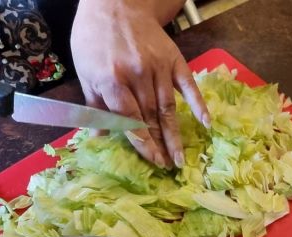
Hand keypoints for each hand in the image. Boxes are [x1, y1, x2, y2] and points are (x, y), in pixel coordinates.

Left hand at [71, 0, 209, 167]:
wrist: (115, 3)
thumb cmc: (94, 38)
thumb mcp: (85, 70)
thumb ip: (95, 104)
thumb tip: (100, 136)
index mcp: (112, 79)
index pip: (130, 119)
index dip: (142, 142)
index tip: (152, 161)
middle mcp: (137, 74)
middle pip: (151, 117)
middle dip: (159, 145)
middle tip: (167, 167)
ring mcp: (158, 66)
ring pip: (168, 107)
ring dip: (175, 135)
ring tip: (180, 157)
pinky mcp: (173, 59)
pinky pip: (188, 85)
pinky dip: (198, 105)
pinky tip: (206, 124)